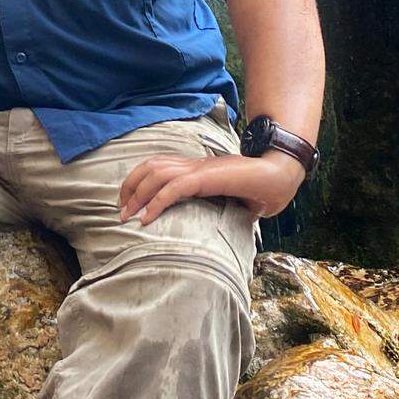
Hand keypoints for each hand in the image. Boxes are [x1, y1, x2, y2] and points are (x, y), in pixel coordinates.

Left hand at [118, 151, 304, 225]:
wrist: (278, 175)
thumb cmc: (256, 188)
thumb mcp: (228, 200)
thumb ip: (215, 209)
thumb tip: (211, 234)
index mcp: (194, 167)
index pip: (155, 165)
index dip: (137, 181)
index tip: (128, 203)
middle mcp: (192, 164)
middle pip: (149, 167)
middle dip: (129, 187)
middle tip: (120, 212)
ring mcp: (198, 169)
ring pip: (156, 174)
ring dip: (137, 195)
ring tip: (128, 216)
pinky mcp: (206, 178)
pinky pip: (174, 188)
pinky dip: (156, 202)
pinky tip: (147, 218)